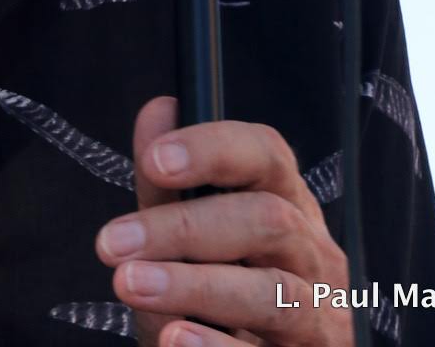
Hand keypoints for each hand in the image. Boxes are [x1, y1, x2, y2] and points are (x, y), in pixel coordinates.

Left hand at [94, 97, 351, 346]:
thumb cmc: (216, 292)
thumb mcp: (186, 239)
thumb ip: (168, 184)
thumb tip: (158, 111)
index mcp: (287, 202)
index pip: (266, 154)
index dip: (212, 150)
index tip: (154, 160)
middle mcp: (313, 253)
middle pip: (268, 220)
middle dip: (185, 228)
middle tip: (113, 242)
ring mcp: (321, 314)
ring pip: (272, 292)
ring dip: (195, 286)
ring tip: (131, 285)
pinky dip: (215, 346)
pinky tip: (173, 337)